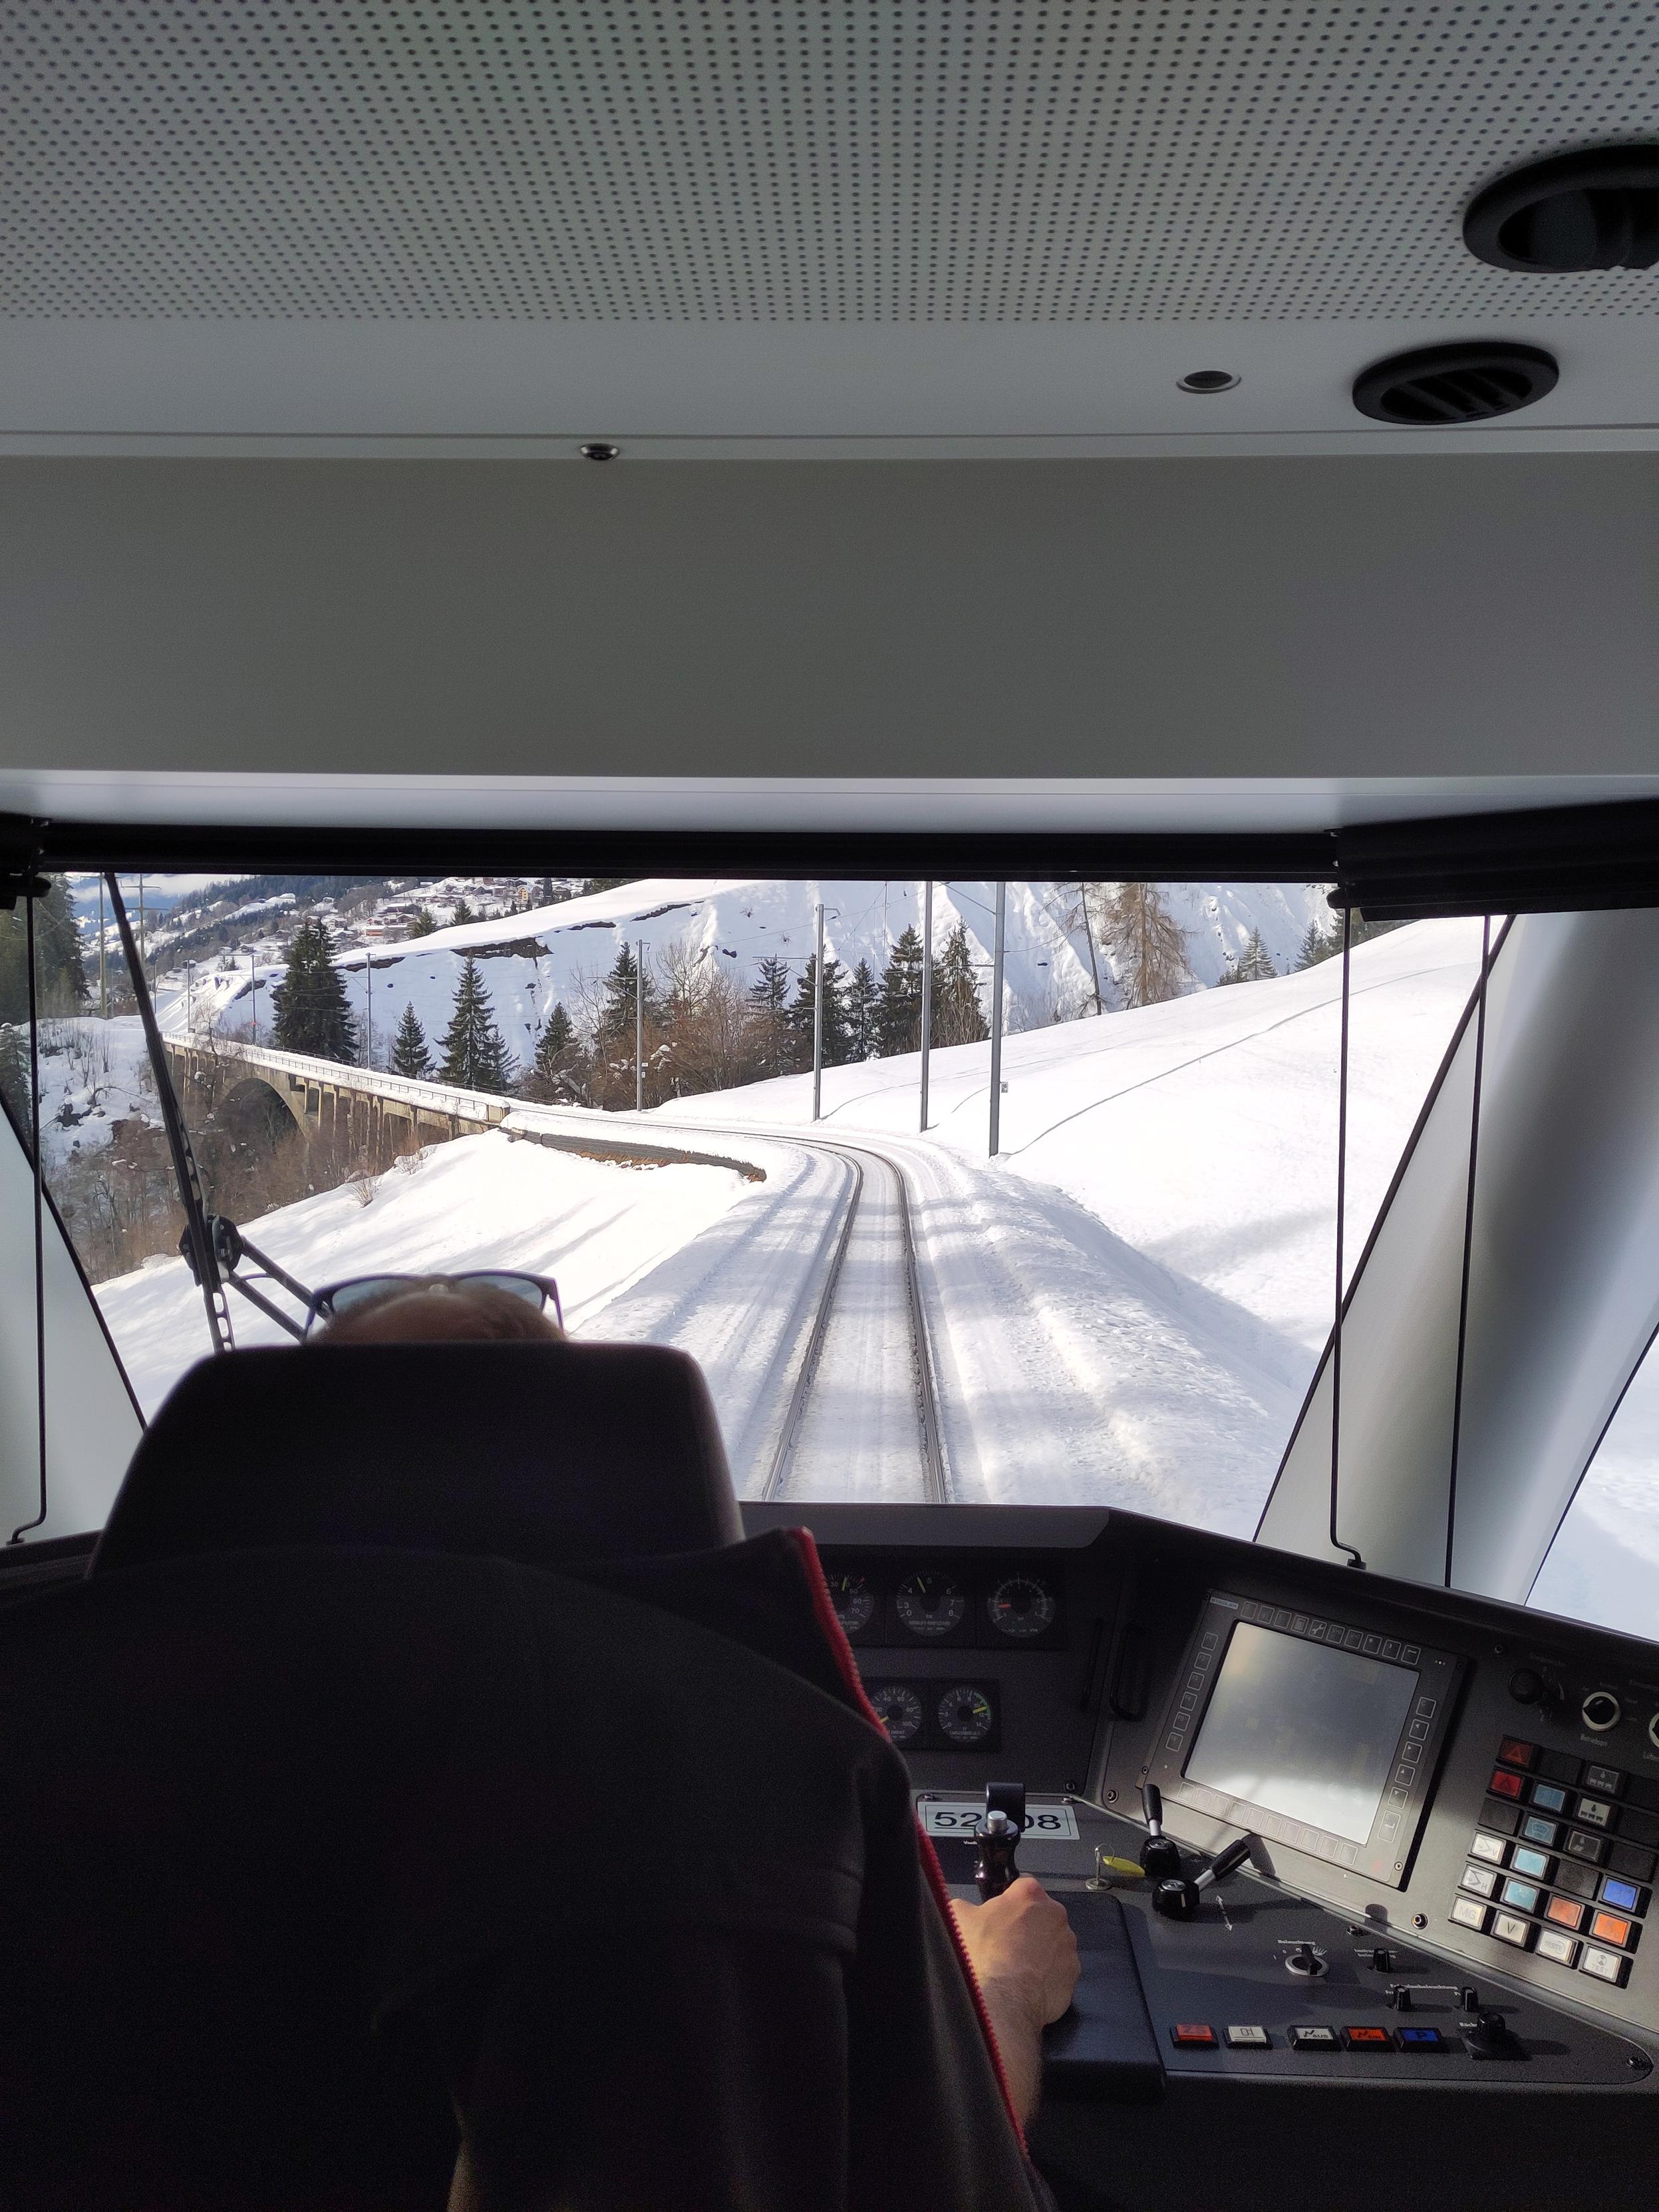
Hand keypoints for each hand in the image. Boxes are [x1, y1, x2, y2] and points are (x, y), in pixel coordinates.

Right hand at [949, 1877, 1079, 2124]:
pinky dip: (1046, 1984)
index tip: (997, 1925)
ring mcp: (1068, 1950)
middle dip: (1024, 1934)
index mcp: (1028, 1894)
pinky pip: (1059, 1977)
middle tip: (1001, 1953)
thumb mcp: (954, 1920)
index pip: (1021, 1890)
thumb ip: (962, 1907)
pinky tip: (1024, 1994)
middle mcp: (1055, 1916)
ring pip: (1052, 1949)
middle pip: (1040, 1920)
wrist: (997, 2005)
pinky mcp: (1073, 1981)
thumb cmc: (975, 1959)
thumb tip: (957, 1906)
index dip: (1007, 1909)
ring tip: (1012, 1978)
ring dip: (1037, 1960)